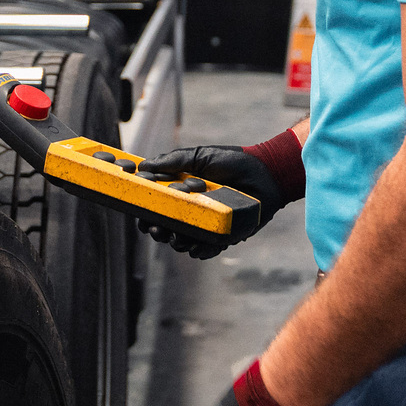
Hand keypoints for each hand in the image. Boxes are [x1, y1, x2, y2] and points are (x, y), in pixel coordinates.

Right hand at [139, 132, 301, 258]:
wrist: (265, 174)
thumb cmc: (233, 162)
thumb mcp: (201, 156)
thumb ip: (174, 161)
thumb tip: (143, 165)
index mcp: (181, 191)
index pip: (156, 206)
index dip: (145, 212)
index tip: (140, 214)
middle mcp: (191, 210)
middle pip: (164, 228)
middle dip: (157, 231)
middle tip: (157, 229)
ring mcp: (205, 225)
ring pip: (182, 242)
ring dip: (177, 241)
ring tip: (178, 236)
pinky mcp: (221, 236)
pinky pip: (205, 250)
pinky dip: (200, 250)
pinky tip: (197, 245)